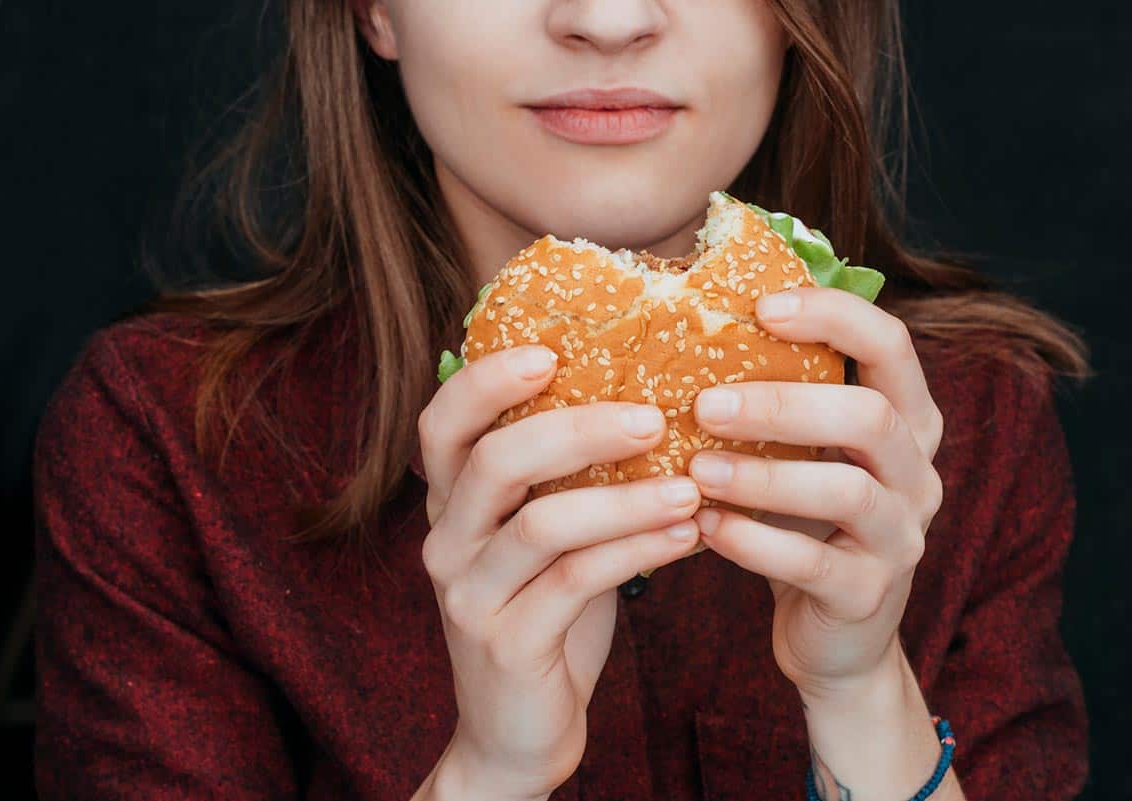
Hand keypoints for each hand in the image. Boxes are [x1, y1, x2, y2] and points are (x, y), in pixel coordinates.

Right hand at [418, 345, 702, 799]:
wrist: (517, 730)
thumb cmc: (544, 611)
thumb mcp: (544, 536)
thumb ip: (565, 479)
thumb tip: (648, 395)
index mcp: (450, 503)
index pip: (441, 424)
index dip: (485, 381)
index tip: (549, 349)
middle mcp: (445, 541)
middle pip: (494, 460)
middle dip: (577, 429)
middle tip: (652, 416)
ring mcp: (469, 595)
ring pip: (543, 524)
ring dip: (625, 497)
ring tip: (690, 486)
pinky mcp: (507, 644)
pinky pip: (577, 582)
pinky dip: (637, 551)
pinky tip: (687, 537)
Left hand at [685, 285, 944, 698]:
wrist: (832, 629)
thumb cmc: (803, 521)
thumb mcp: (803, 453)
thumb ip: (779, 398)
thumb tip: (693, 324)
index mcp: (905, 421)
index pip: (891, 345)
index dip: (834, 316)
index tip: (763, 307)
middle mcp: (916, 473)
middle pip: (870, 417)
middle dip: (783, 404)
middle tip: (705, 405)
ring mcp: (901, 537)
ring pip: (846, 492)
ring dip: (764, 477)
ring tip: (696, 470)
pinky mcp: (869, 594)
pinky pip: (814, 564)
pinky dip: (754, 543)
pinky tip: (706, 527)